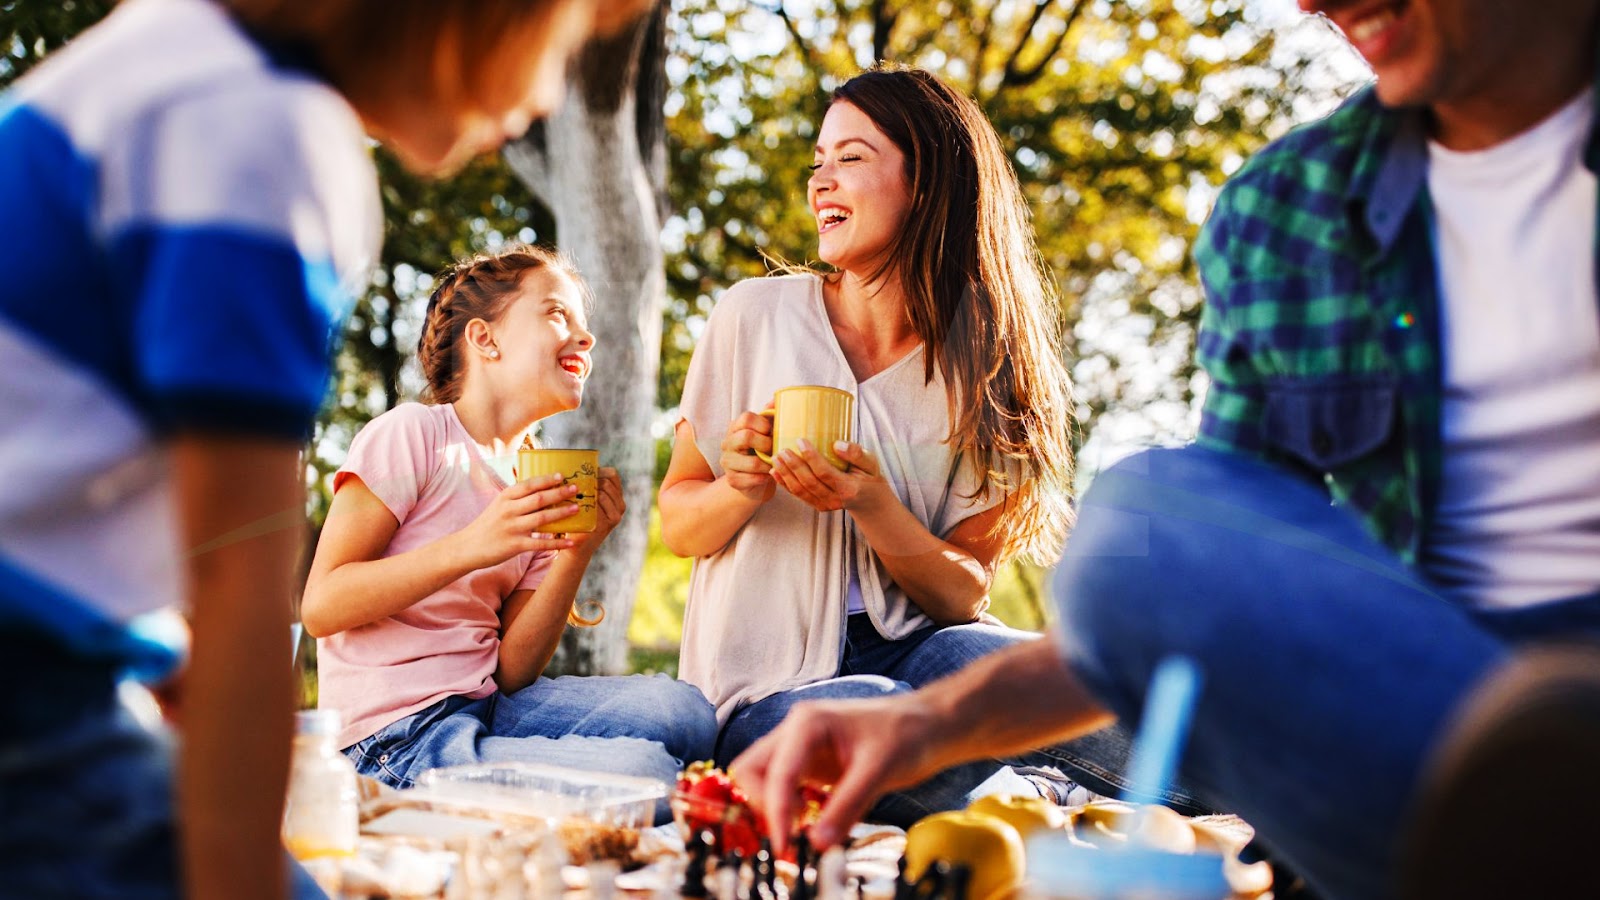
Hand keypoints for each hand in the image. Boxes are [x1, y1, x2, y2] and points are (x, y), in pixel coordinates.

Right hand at [458, 473, 579, 567]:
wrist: (467, 547)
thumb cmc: (488, 524)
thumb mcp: (499, 505)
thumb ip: (517, 498)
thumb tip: (541, 488)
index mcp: (505, 497)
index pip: (529, 484)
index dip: (547, 480)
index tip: (562, 476)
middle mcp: (508, 510)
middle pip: (539, 498)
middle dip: (559, 493)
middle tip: (576, 489)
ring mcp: (512, 527)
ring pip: (542, 518)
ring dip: (562, 513)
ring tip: (576, 509)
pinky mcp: (514, 545)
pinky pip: (540, 543)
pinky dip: (557, 543)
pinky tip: (571, 542)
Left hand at [567, 467, 623, 551]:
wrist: (577, 546)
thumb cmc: (577, 519)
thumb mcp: (585, 500)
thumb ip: (586, 486)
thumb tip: (571, 462)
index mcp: (616, 497)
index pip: (612, 474)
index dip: (598, 470)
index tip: (582, 475)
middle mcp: (620, 505)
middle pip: (608, 480)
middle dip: (591, 480)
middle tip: (575, 485)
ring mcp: (617, 514)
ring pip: (604, 489)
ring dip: (588, 489)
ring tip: (574, 493)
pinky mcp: (610, 522)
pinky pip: (600, 501)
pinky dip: (589, 499)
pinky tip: (578, 503)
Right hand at [719, 408, 776, 502]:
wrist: (754, 476)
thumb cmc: (761, 449)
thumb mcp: (765, 431)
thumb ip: (770, 415)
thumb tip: (777, 398)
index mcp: (735, 427)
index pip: (746, 418)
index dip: (763, 424)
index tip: (771, 431)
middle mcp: (727, 443)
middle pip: (746, 437)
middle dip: (766, 444)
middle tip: (774, 449)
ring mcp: (727, 462)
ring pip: (752, 463)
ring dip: (769, 464)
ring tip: (775, 464)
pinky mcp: (732, 480)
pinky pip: (751, 479)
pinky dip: (764, 478)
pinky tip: (769, 475)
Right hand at [730, 693, 943, 853]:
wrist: (928, 724)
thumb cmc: (907, 734)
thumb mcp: (879, 771)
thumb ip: (846, 807)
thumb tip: (818, 844)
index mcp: (808, 723)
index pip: (776, 772)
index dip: (776, 813)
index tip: (785, 845)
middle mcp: (796, 732)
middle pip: (752, 770)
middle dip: (764, 805)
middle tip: (789, 835)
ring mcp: (801, 747)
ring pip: (763, 779)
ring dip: (773, 807)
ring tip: (802, 828)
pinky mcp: (810, 764)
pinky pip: (784, 788)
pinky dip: (788, 808)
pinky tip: (812, 820)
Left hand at [769, 440, 886, 512]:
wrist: (870, 502)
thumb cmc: (870, 478)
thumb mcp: (871, 463)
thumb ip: (856, 453)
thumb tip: (837, 445)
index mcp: (849, 489)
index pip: (825, 473)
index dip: (811, 457)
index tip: (800, 441)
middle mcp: (835, 500)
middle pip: (809, 482)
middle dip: (793, 466)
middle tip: (782, 450)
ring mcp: (826, 506)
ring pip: (801, 491)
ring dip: (786, 474)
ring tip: (776, 458)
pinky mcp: (818, 506)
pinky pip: (799, 496)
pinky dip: (785, 484)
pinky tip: (776, 472)